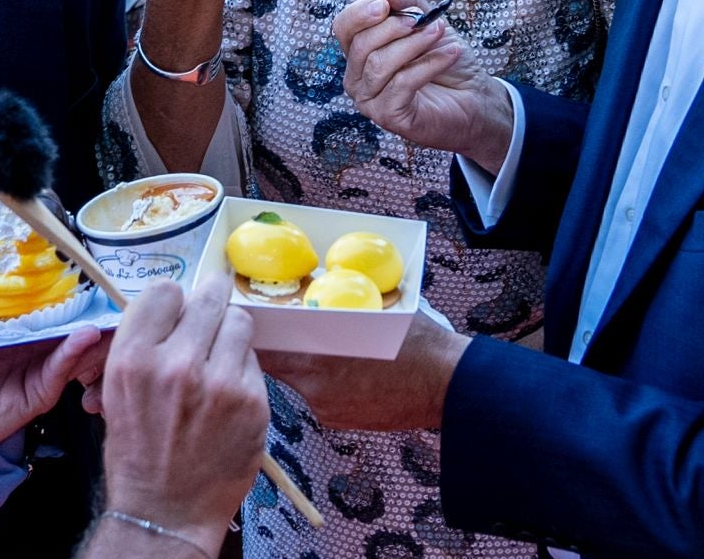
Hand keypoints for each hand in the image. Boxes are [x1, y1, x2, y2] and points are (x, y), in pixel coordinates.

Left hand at [0, 251, 101, 466]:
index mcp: (9, 328)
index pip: (41, 304)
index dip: (61, 286)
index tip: (80, 264)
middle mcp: (27, 348)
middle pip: (65, 324)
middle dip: (88, 306)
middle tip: (110, 283)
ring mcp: (34, 371)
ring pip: (72, 347)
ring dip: (92, 328)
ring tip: (111, 307)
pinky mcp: (35, 394)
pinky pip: (59, 371)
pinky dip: (74, 352)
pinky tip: (85, 334)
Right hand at [89, 278, 267, 538]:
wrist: (166, 509)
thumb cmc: (137, 449)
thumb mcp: (117, 390)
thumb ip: (144, 343)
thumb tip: (175, 303)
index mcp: (133, 358)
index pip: (164, 290)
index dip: (172, 300)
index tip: (176, 312)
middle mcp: (176, 364)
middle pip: (208, 298)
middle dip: (209, 304)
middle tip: (209, 315)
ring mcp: (220, 383)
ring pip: (239, 322)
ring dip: (229, 335)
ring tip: (217, 359)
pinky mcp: (252, 402)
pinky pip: (253, 360)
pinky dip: (242, 370)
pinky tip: (227, 395)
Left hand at [261, 308, 469, 431]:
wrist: (450, 388)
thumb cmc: (419, 344)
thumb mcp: (375, 308)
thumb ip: (337, 300)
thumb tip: (314, 282)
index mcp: (319, 355)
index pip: (264, 346)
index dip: (256, 331)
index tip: (253, 317)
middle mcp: (315, 385)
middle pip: (275, 364)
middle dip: (276, 347)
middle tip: (280, 329)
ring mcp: (324, 406)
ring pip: (296, 380)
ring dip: (300, 365)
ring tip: (322, 349)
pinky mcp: (336, 420)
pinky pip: (316, 396)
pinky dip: (322, 383)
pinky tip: (344, 372)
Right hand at [334, 0, 513, 170]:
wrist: (474, 95)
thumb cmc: (445, 58)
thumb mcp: (428, 20)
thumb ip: (405, 3)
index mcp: (360, 52)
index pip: (344, 27)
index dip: (360, 13)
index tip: (385, 4)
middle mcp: (357, 77)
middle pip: (361, 45)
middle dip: (393, 27)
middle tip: (422, 20)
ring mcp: (369, 100)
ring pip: (379, 64)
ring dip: (413, 43)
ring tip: (439, 32)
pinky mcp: (388, 116)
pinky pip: (401, 84)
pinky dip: (429, 64)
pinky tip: (450, 53)